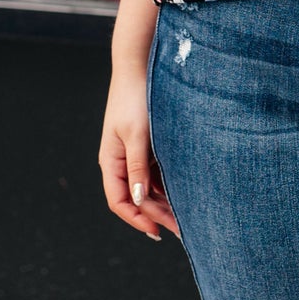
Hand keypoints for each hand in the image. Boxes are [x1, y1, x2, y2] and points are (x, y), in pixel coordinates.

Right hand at [99, 67, 179, 241]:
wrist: (139, 68)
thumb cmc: (135, 100)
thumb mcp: (138, 136)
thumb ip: (138, 168)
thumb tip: (140, 200)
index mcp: (111, 161)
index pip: (119, 201)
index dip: (137, 219)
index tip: (158, 231)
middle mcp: (120, 162)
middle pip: (136, 199)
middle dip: (156, 215)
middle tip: (182, 230)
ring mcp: (134, 156)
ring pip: (148, 189)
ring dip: (164, 203)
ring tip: (187, 217)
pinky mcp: (147, 148)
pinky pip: (156, 175)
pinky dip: (168, 187)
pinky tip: (185, 195)